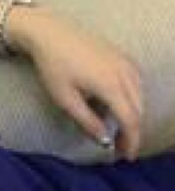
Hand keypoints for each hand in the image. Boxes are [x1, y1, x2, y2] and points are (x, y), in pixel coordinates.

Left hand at [7, 6, 144, 160]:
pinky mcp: (123, 57)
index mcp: (112, 86)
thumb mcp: (66, 100)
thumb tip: (104, 141)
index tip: (125, 157)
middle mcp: (125, 73)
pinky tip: (118, 108)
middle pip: (138, 110)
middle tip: (120, 149)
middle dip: (132, 132)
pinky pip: (136, 83)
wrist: (51, 33)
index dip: (131, 141)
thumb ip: (87, 121)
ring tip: (118, 132)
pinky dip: (132, 100)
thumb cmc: (54, 67)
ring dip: (132, 116)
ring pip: (140, 97)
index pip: (130, 120)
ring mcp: (127, 63)